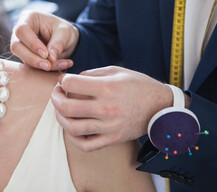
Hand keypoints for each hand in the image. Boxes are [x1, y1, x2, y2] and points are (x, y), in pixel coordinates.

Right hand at [11, 11, 78, 70]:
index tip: (46, 54)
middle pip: (16, 46)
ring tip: (57, 66)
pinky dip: (44, 69)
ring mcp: (21, 45)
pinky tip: (60, 66)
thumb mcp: (66, 32)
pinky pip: (30, 65)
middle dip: (32, 58)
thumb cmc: (64, 30)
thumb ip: (58, 43)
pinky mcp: (25, 57)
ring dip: (38, 65)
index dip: (32, 43)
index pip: (22, 30)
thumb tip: (52, 57)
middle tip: (48, 65)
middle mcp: (21, 32)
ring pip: (21, 58)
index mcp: (28, 18)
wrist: (66, 40)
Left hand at [51, 66, 172, 151]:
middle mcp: (107, 108)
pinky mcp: (112, 139)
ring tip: (61, 110)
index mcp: (108, 87)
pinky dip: (73, 138)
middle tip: (57, 94)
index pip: (71, 84)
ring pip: (72, 127)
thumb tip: (70, 81)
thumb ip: (91, 74)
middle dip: (55, 98)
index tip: (64, 81)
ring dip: (60, 118)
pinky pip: (85, 145)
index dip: (62, 81)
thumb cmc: (138, 85)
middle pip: (66, 107)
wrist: (161, 107)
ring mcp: (109, 126)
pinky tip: (72, 127)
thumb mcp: (116, 71)